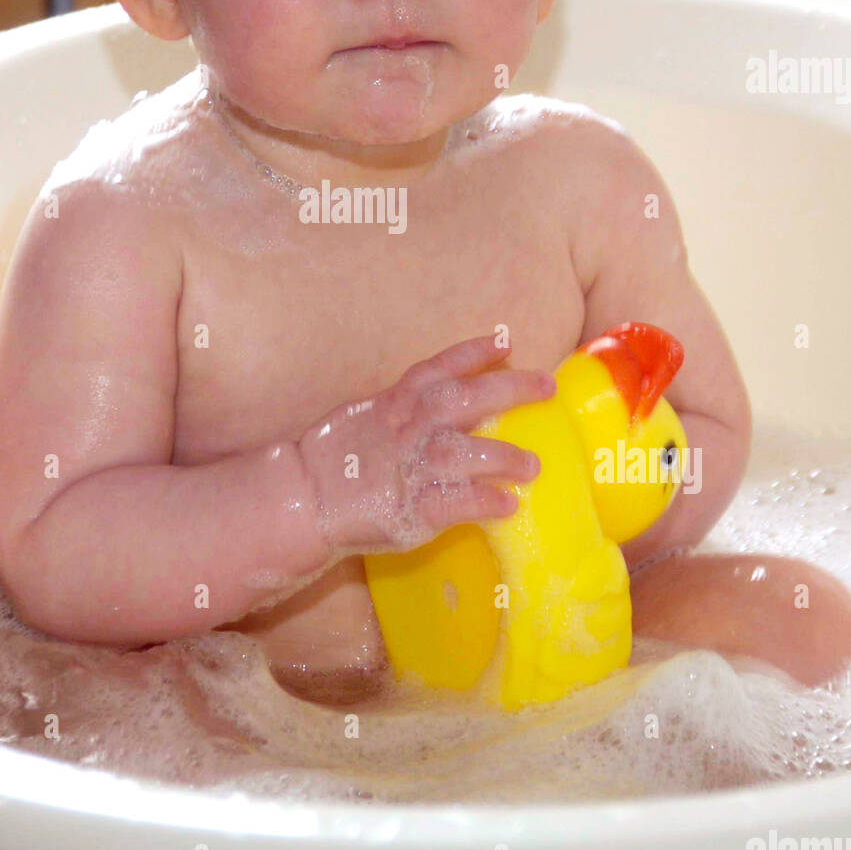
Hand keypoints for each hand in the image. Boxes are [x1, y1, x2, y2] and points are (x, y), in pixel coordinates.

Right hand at [296, 335, 555, 552]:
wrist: (304, 497)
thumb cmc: (334, 456)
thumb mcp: (366, 415)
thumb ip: (402, 407)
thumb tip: (437, 402)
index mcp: (396, 401)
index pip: (440, 367)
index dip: (475, 353)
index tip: (505, 343)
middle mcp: (410, 426)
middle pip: (467, 398)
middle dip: (510, 388)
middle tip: (546, 386)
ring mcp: (413, 466)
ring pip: (468, 453)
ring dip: (505, 457)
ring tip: (532, 466)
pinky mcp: (414, 506)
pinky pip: (459, 502)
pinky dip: (486, 501)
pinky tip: (508, 504)